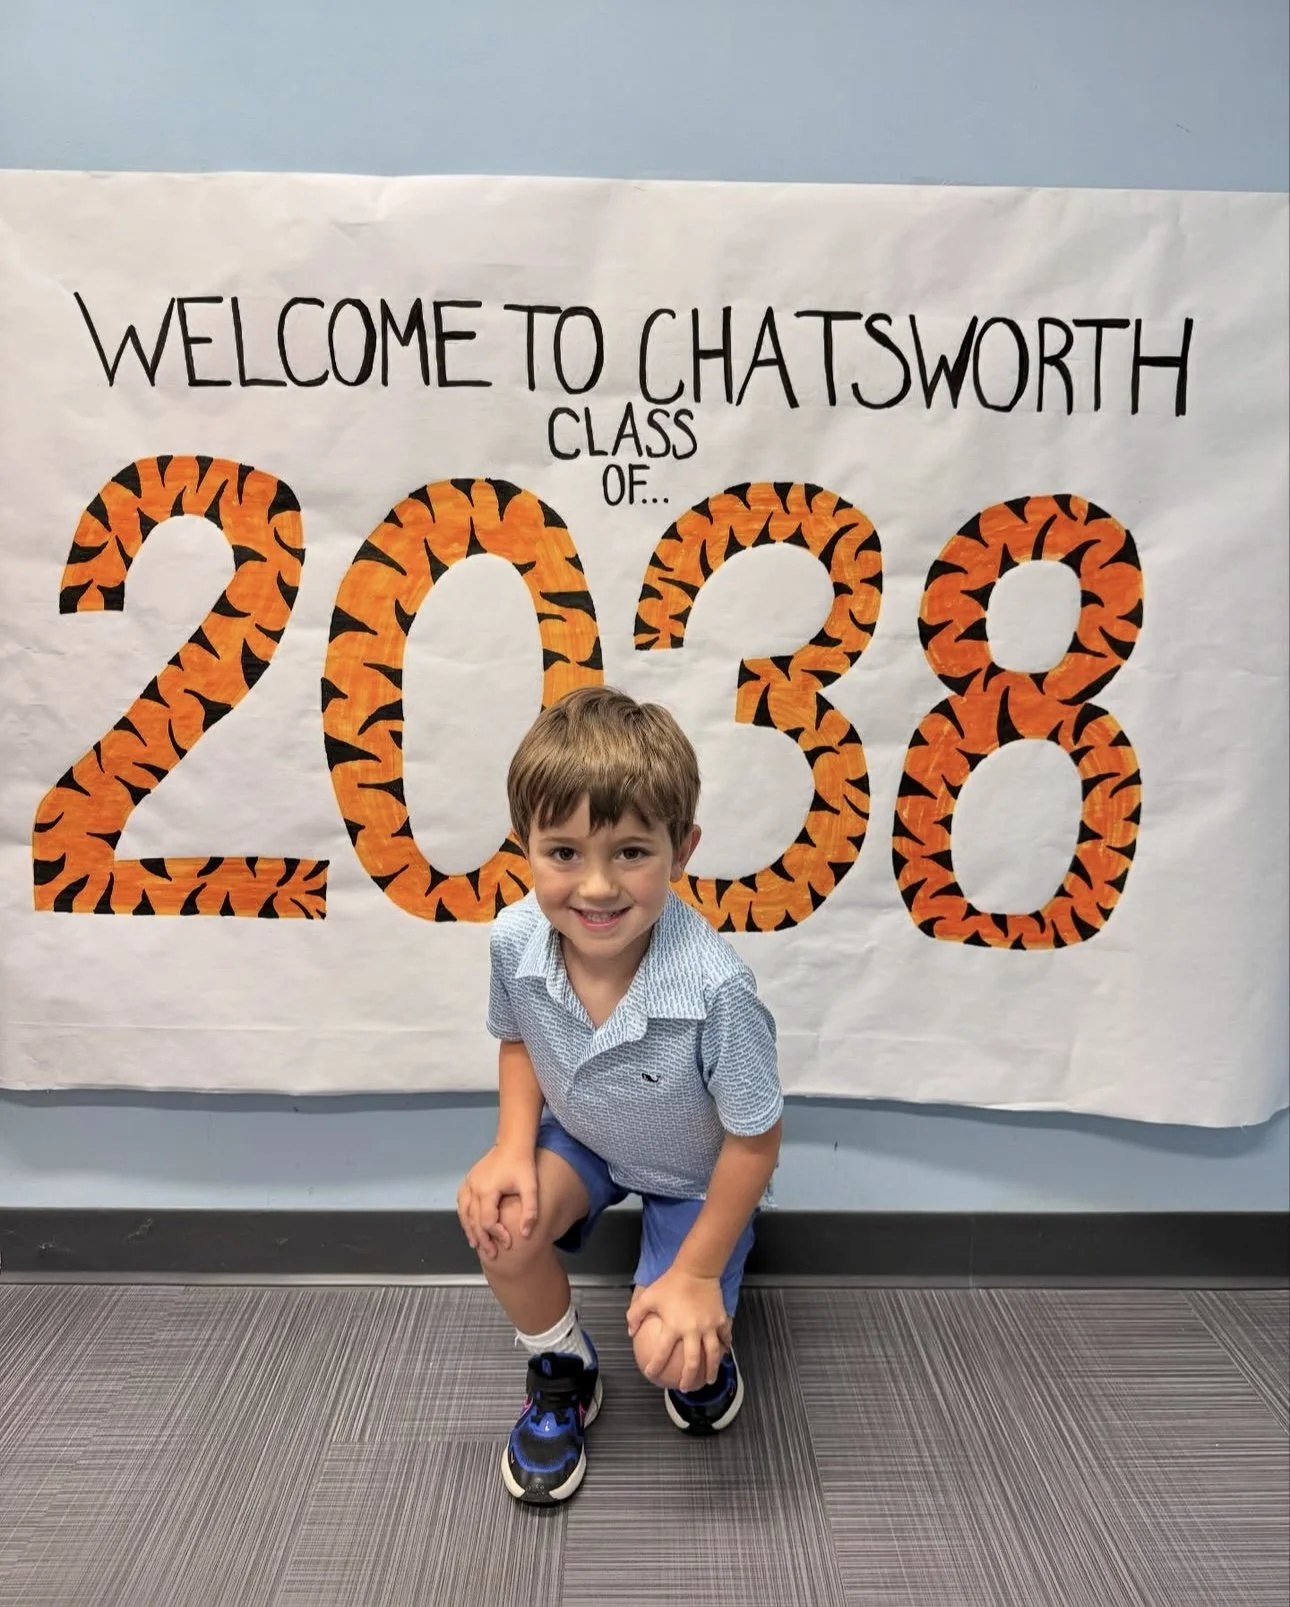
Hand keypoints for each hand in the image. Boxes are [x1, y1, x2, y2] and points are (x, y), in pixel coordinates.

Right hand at [456, 1144, 537, 1261]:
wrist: (513, 1143)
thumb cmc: (523, 1164)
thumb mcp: (531, 1186)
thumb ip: (530, 1210)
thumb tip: (525, 1234)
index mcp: (488, 1190)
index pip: (488, 1220)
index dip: (497, 1234)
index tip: (508, 1243)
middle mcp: (474, 1187)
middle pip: (473, 1220)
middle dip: (482, 1238)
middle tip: (491, 1254)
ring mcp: (469, 1182)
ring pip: (464, 1212)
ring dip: (469, 1229)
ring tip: (476, 1244)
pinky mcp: (469, 1179)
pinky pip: (462, 1201)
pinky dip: (464, 1215)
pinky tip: (469, 1224)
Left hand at [626, 1266, 732, 1390]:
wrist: (697, 1269)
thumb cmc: (671, 1282)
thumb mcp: (648, 1296)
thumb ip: (636, 1314)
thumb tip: (631, 1331)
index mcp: (673, 1327)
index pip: (662, 1353)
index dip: (655, 1366)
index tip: (651, 1374)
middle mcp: (692, 1330)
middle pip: (692, 1361)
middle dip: (688, 1378)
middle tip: (684, 1387)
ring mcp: (709, 1326)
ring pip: (713, 1354)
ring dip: (711, 1370)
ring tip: (708, 1380)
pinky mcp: (720, 1320)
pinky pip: (725, 1337)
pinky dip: (725, 1347)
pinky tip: (723, 1353)